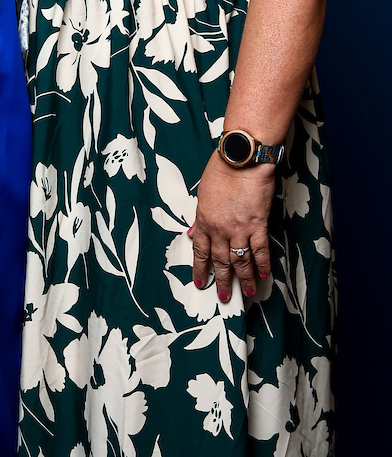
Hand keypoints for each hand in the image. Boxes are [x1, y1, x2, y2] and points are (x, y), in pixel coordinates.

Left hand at [189, 151, 275, 301]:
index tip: (200, 282)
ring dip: (244, 278)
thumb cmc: (221, 170)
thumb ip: (200, 217)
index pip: (200, 251)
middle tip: (223, 296)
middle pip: (220, 261)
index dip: (200, 269)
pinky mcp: (258, 225)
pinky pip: (260, 250)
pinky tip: (263, 275)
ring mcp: (240, 229)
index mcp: (204, 221)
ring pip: (241, 260)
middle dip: (222, 281)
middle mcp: (220, 229)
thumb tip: (193, 233)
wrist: (241, 159)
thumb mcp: (203, 194)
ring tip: (246, 292)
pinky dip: (262, 264)